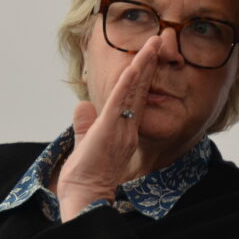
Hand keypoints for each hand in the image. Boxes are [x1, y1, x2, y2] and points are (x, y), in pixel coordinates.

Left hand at [56, 34, 164, 221]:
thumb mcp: (84, 143)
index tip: (146, 56)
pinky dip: (129, 82)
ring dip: (143, 65)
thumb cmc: (85, 177)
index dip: (141, 75)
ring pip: (135, 90)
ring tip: (153, 44)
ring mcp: (121, 126)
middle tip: (157, 42)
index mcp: (123, 128)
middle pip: (141, 88)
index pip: (134, 96)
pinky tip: (135, 66)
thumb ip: (85, 124)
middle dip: (148, 63)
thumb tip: (81, 106)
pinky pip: (122, 101)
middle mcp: (128, 126)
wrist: (85, 196)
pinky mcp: (111, 128)